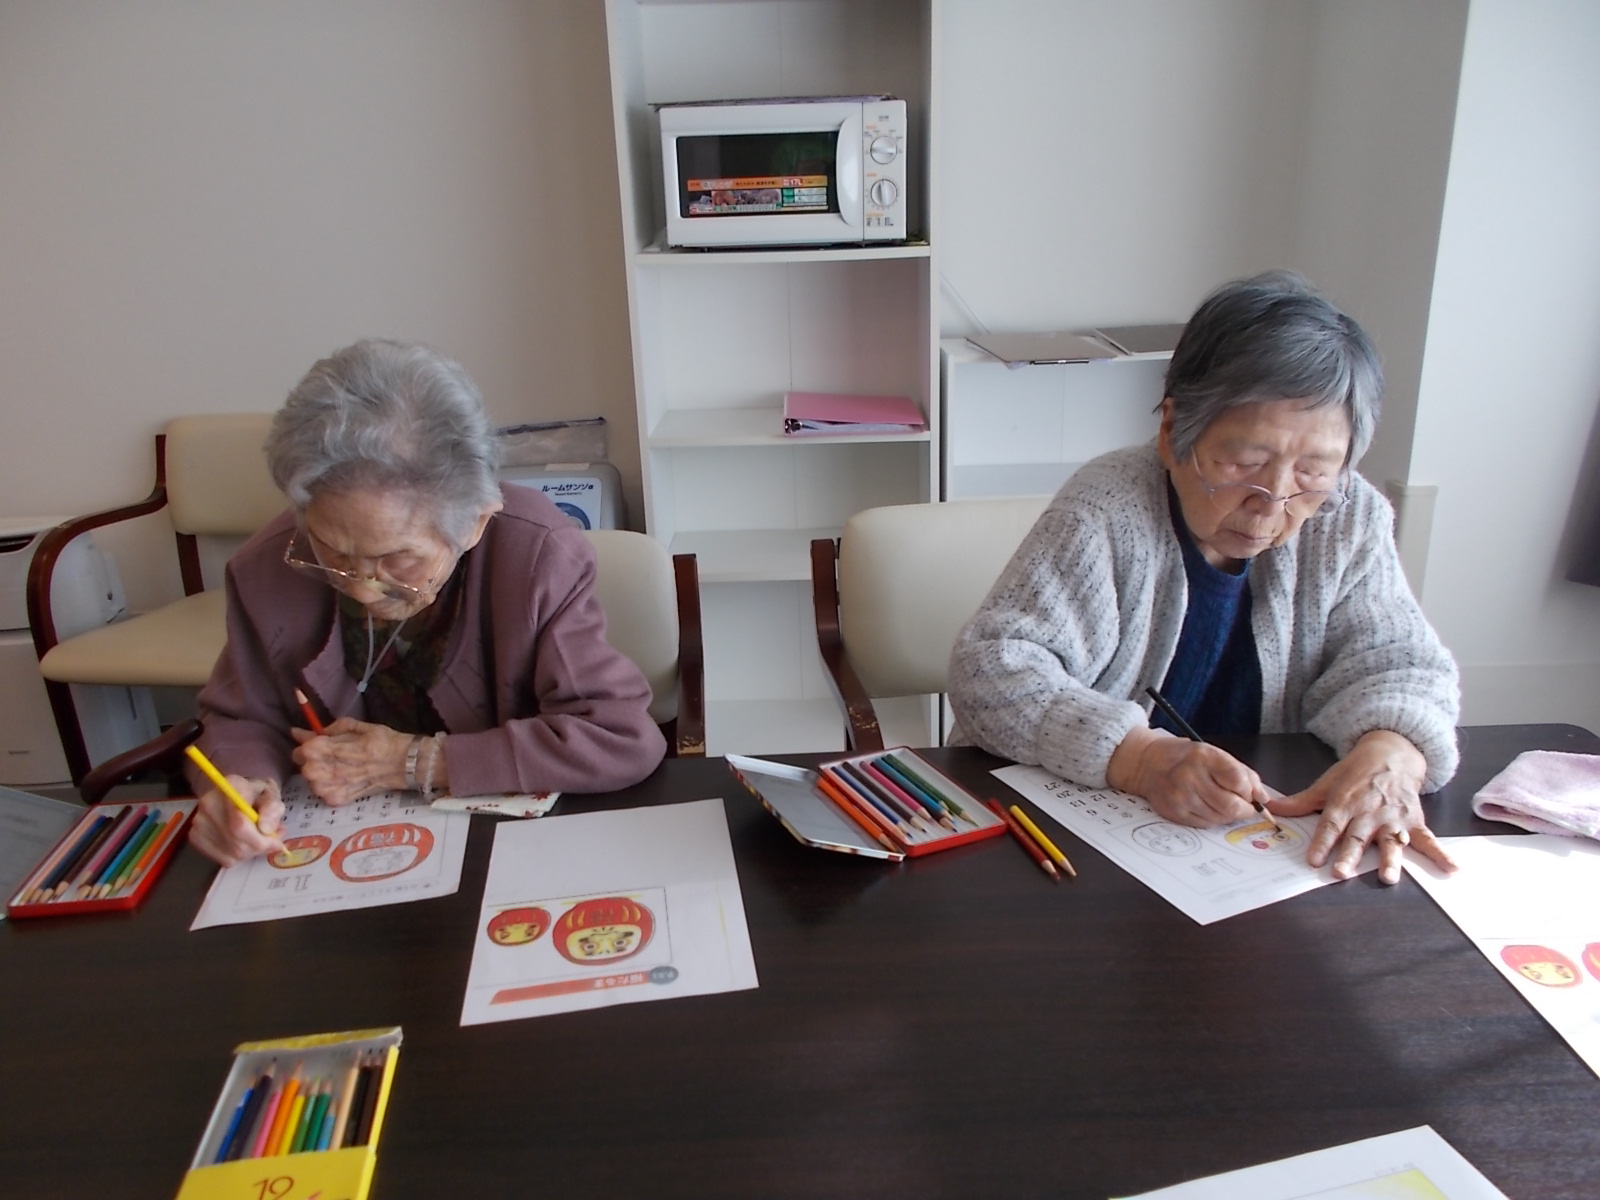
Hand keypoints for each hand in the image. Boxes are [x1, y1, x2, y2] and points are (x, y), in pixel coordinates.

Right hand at [188, 775, 284, 866]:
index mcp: (231, 787)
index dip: (261, 839)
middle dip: (259, 847)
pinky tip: (242, 842)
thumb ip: (273, 809)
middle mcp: (208, 803)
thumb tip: (266, 830)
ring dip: (250, 853)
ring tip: (257, 839)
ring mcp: (198, 822)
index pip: (241, 824)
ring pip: (232, 854)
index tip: (275, 840)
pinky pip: (223, 859)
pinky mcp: (195, 837)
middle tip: (271, 841)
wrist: (234, 793)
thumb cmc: (256, 794)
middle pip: (237, 843)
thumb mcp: (272, 794)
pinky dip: (238, 856)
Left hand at [291, 718, 412, 805]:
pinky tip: (341, 781)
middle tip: (328, 756)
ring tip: (336, 769)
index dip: (306, 744)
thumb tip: (299, 732)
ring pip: (311, 783)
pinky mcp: (340, 800)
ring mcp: (334, 787)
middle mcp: (330, 770)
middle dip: (311, 761)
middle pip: (304, 767)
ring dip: (319, 776)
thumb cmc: (381, 740)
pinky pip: (322, 795)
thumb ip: (327, 729)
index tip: (316, 742)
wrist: (403, 762)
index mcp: (332, 749)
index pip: (303, 749)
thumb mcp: (356, 726)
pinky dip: (328, 788)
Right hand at [1107, 726, 1265, 826]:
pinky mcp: (1174, 811)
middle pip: (1231, 805)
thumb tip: (1263, 798)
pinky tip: (1206, 807)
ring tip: (1220, 803)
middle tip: (1242, 806)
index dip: (1248, 791)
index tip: (1248, 793)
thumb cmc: (1186, 758)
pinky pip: (1204, 824)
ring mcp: (1180, 796)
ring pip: (1219, 818)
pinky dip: (1211, 819)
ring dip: (1227, 815)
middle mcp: (1190, 776)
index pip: (1238, 780)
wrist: (1148, 763)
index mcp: (1204, 756)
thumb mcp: (1215, 754)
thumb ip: (1244, 774)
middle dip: (1243, 809)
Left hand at [1270, 730, 1456, 884]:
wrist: (1391, 753)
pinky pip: (1428, 839)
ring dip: (1390, 860)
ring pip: (1390, 842)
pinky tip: (1451, 868)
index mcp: (1345, 803)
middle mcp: (1369, 813)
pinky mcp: (1414, 820)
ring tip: (1389, 877)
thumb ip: (1302, 801)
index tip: (1314, 860)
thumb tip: (1272, 808)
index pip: (1331, 826)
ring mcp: (1393, 818)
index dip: (1322, 842)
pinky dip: (1440, 854)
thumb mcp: (1327, 783)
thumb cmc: (1355, 773)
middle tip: (1342, 873)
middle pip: (1358, 837)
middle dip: (1350, 856)